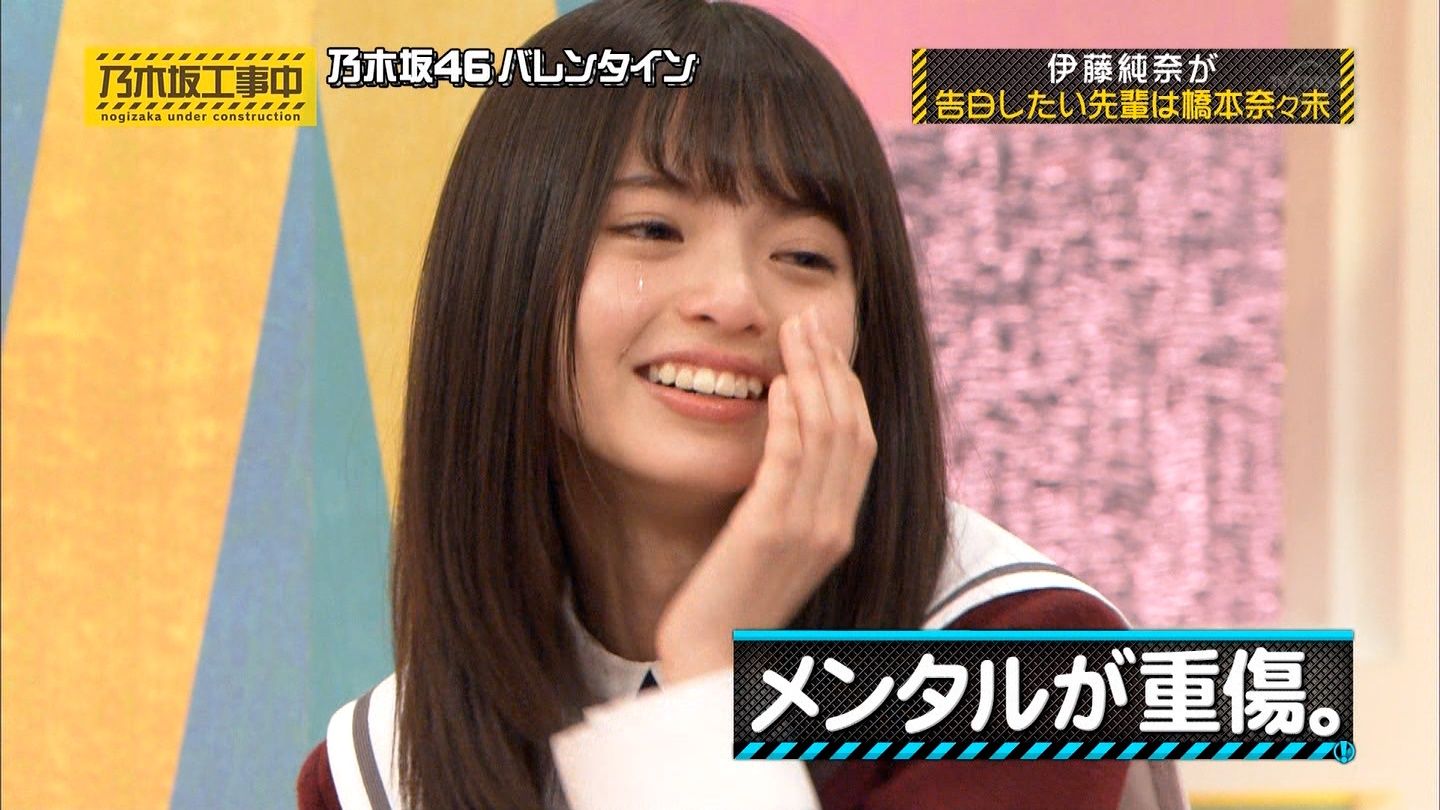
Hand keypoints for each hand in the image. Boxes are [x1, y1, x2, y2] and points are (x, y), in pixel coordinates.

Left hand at [654, 305, 877, 682]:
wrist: (710, 662)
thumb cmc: (731, 605)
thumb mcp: (771, 548)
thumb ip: (785, 503)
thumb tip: (781, 450)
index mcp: (840, 528)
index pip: (861, 441)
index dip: (846, 386)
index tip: (825, 343)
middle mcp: (835, 526)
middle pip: (851, 427)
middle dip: (832, 366)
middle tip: (809, 320)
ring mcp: (807, 530)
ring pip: (827, 434)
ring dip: (812, 375)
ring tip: (794, 332)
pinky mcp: (768, 532)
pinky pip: (789, 460)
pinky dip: (789, 416)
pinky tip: (778, 382)